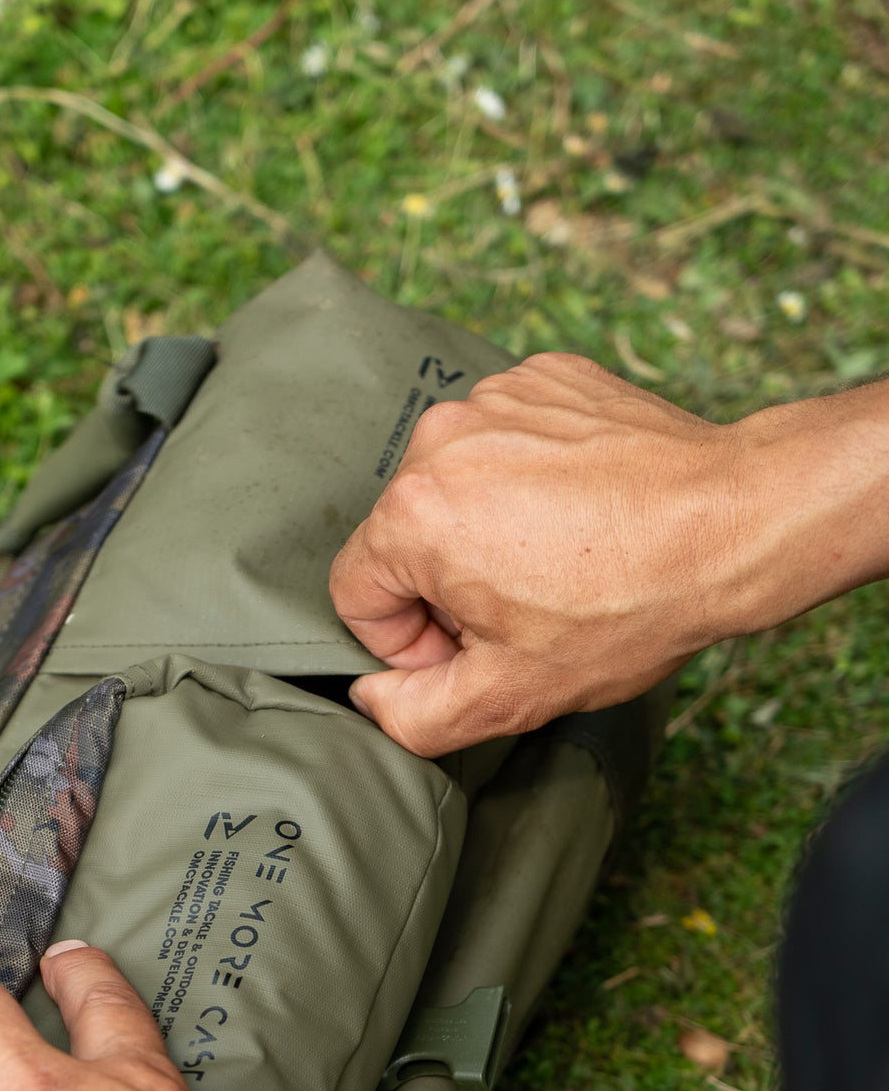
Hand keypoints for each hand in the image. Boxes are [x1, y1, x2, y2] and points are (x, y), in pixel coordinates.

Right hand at [330, 352, 750, 754]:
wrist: (735, 521)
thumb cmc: (628, 606)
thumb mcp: (510, 696)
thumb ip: (412, 714)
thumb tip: (372, 695)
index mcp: (412, 514)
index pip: (356, 593)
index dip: (409, 643)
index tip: (475, 649)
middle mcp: (440, 438)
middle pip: (403, 536)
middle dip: (449, 584)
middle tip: (527, 610)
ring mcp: (496, 396)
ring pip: (455, 486)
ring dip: (489, 529)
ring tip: (562, 557)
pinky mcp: (545, 376)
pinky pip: (507, 439)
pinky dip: (531, 477)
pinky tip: (583, 512)